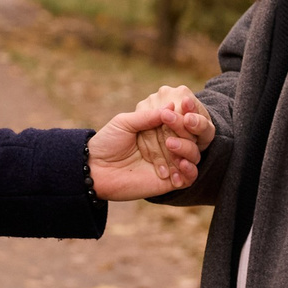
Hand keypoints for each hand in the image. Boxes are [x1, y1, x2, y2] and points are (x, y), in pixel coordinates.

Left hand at [88, 88, 209, 200]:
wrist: (94, 169)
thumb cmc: (107, 142)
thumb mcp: (125, 123)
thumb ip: (148, 116)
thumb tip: (172, 104)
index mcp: (158, 130)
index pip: (180, 122)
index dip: (184, 115)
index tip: (185, 105)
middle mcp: (167, 146)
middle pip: (190, 138)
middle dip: (186, 132)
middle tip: (176, 127)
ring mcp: (170, 164)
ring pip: (193, 156)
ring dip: (188, 150)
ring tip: (172, 145)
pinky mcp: (169, 183)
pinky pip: (189, 178)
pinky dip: (190, 171)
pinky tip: (181, 164)